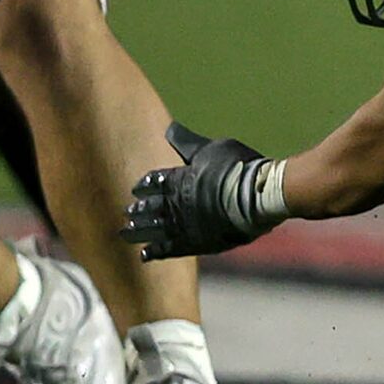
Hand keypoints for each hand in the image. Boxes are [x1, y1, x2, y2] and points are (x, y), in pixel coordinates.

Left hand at [123, 123, 282, 260]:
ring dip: (138, 231)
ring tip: (126, 233)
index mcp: (178, 179)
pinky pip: (168, 250)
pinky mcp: (194, 243)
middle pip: (149, 208)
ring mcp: (183, 225)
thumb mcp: (212, 149)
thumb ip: (188, 144)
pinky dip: (155, 252)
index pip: (154, 182)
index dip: (144, 186)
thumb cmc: (238, 168)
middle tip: (127, 213)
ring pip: (152, 230)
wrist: (256, 196)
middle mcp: (175, 203)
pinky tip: (144, 255)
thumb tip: (169, 129)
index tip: (136, 189)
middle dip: (138, 210)